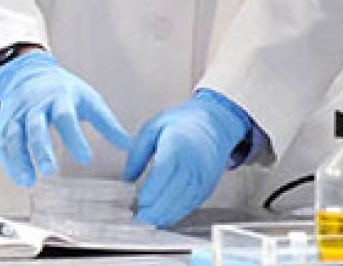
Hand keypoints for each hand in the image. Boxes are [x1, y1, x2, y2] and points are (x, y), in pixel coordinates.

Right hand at [0, 50, 130, 186]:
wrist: (29, 72)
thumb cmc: (63, 90)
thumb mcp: (88, 100)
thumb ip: (108, 124)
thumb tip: (132, 146)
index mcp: (59, 97)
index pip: (66, 117)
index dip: (74, 137)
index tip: (85, 158)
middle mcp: (35, 104)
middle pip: (36, 126)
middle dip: (41, 149)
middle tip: (50, 171)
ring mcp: (17, 112)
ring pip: (14, 134)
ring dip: (19, 158)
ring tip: (28, 180)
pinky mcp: (5, 122)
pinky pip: (3, 141)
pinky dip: (9, 160)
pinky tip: (19, 177)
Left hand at [122, 90, 251, 226]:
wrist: (216, 123)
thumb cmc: (182, 122)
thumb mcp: (153, 127)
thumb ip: (137, 153)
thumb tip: (126, 178)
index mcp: (177, 146)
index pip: (162, 175)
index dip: (149, 192)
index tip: (136, 202)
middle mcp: (193, 164)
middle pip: (173, 194)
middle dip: (155, 210)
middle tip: (138, 219)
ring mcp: (202, 177)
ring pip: (183, 203)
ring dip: (165, 215)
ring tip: (148, 221)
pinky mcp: (207, 186)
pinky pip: (192, 204)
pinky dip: (177, 213)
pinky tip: (164, 217)